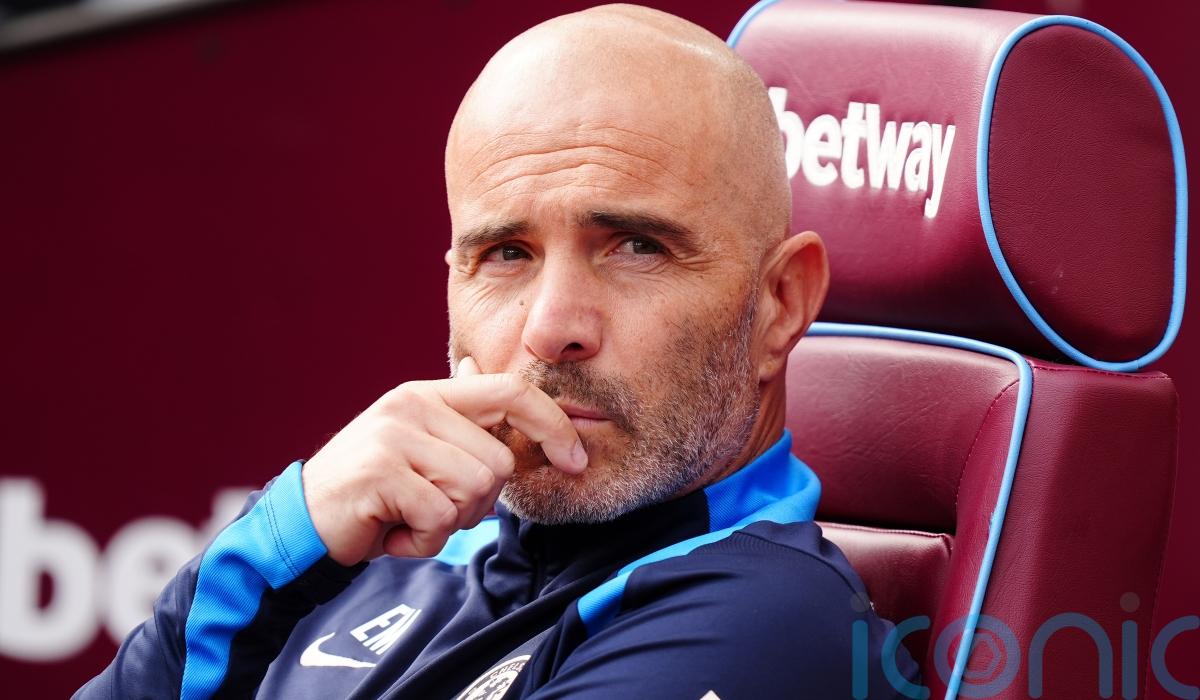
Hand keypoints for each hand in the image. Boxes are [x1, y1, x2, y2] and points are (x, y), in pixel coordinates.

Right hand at [301, 357, 586, 564]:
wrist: (304, 525)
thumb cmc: (374, 495)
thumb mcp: (421, 452)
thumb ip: (461, 426)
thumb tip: (497, 388)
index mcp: (429, 395)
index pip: (511, 391)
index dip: (552, 424)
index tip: (576, 460)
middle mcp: (413, 405)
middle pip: (499, 461)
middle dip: (478, 503)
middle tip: (433, 510)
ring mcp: (395, 436)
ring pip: (475, 489)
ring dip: (449, 523)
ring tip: (410, 519)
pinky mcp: (381, 473)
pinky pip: (441, 517)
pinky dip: (423, 542)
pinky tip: (394, 534)